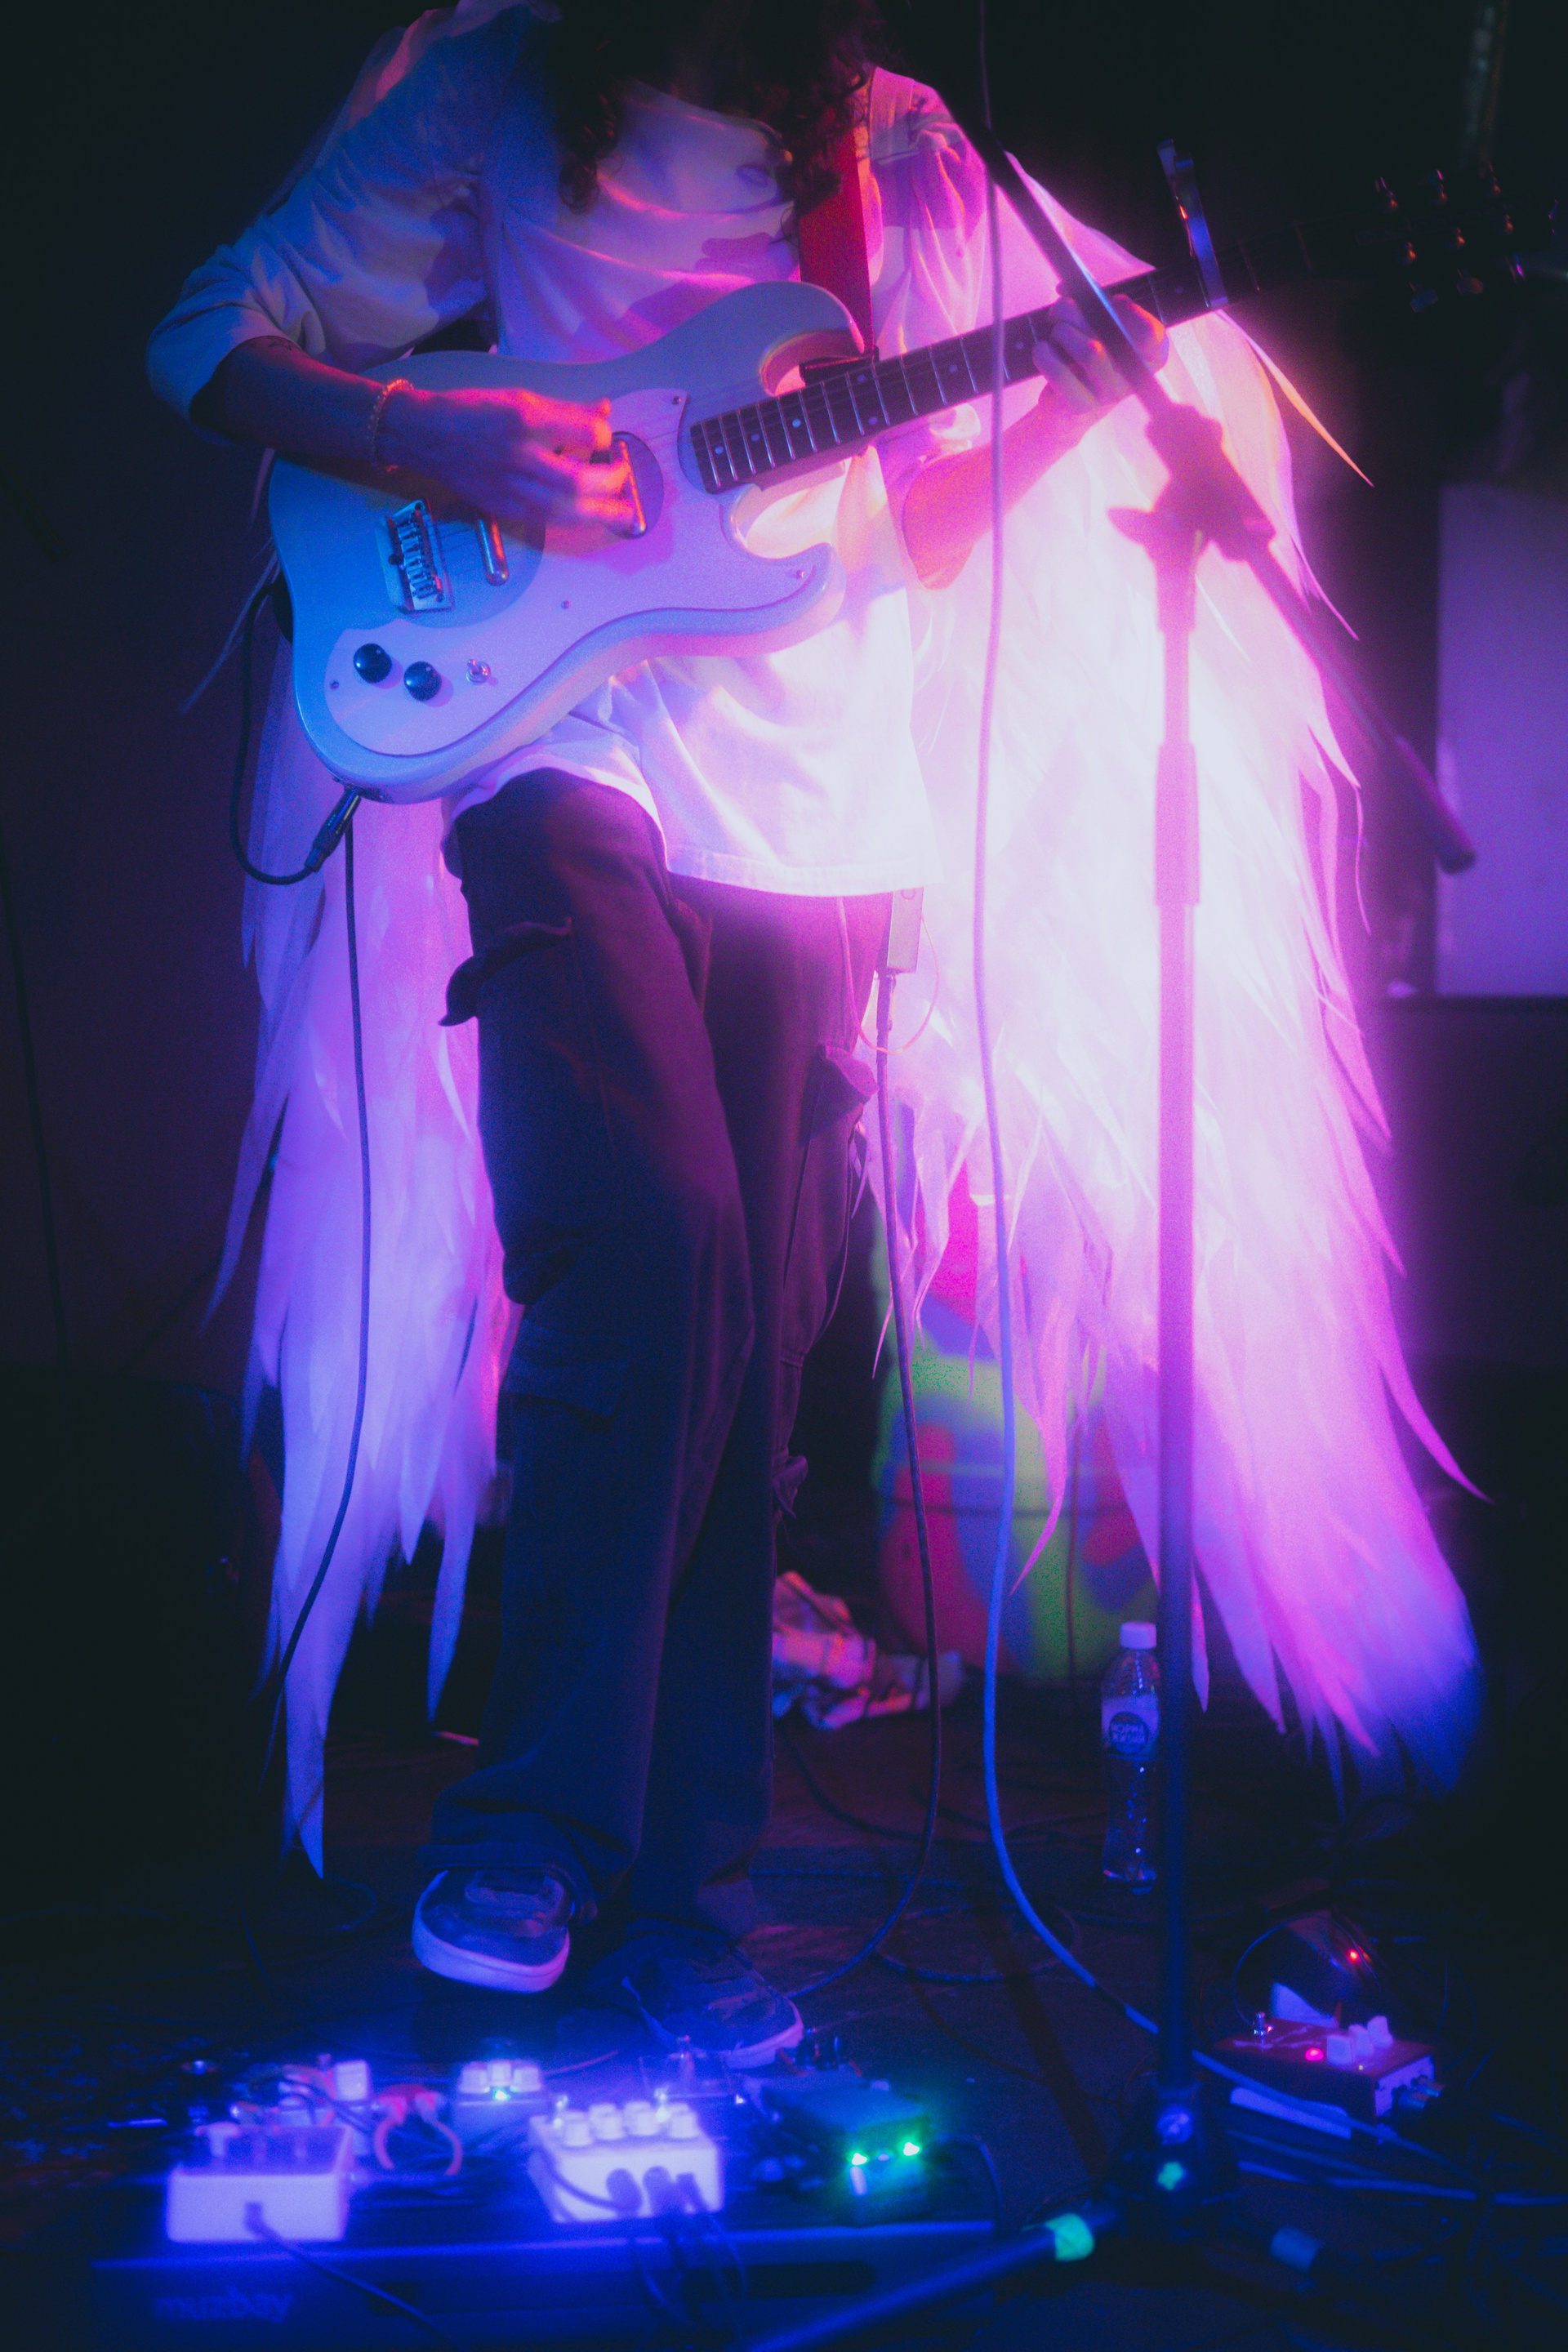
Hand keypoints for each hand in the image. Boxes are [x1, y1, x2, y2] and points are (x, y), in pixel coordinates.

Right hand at [378, 382, 635, 529]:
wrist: (425, 435)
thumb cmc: (474, 411)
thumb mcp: (520, 397)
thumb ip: (565, 410)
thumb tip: (604, 411)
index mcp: (526, 418)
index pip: (586, 433)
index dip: (605, 438)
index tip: (605, 439)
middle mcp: (520, 454)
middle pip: (579, 480)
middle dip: (611, 482)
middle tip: (621, 476)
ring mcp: (510, 486)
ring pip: (566, 509)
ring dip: (602, 513)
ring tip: (624, 513)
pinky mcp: (503, 507)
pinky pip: (548, 520)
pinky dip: (574, 519)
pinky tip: (589, 515)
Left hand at [1032, 294, 1167, 423]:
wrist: (1065, 409)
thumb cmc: (1086, 359)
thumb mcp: (1098, 326)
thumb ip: (1091, 302)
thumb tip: (1067, 287)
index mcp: (1150, 353)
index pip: (1150, 331)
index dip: (1128, 312)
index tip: (1111, 303)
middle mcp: (1135, 376)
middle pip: (1109, 331)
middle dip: (1074, 311)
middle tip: (1059, 311)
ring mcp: (1110, 394)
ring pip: (1089, 351)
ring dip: (1061, 332)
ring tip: (1055, 333)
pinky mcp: (1083, 406)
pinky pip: (1060, 373)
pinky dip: (1045, 354)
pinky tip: (1045, 351)